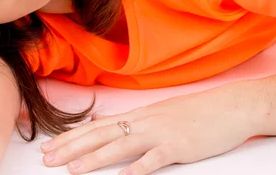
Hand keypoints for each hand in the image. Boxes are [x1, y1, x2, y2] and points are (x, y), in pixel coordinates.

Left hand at [39, 82, 258, 173]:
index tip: (48, 146)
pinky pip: (155, 159)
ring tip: (72, 170)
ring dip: (94, 159)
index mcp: (136, 116)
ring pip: (120, 146)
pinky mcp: (178, 147)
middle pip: (99, 136)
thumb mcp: (156, 113)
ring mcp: (159, 134)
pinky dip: (139, 168)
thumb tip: (103, 120)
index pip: (95, 127)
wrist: (229, 106)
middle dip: (70, 148)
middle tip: (47, 159)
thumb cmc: (194, 112)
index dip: (69, 137)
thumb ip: (129, 120)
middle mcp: (142, 122)